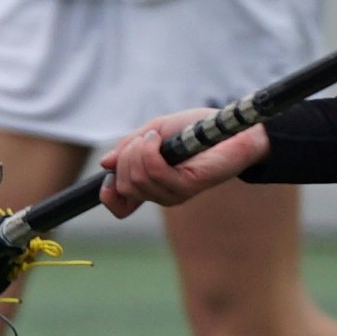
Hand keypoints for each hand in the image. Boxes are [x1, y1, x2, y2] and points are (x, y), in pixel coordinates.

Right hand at [94, 108, 256, 211]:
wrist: (230, 128)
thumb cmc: (196, 129)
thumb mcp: (155, 131)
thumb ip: (130, 147)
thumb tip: (106, 164)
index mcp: (152, 185)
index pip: (121, 207)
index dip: (108, 195)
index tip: (111, 172)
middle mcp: (162, 194)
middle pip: (125, 187)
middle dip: (126, 157)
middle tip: (144, 139)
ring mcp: (175, 193)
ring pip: (138, 179)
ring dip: (139, 150)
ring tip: (155, 136)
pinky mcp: (188, 185)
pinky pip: (155, 172)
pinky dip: (150, 150)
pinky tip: (160, 138)